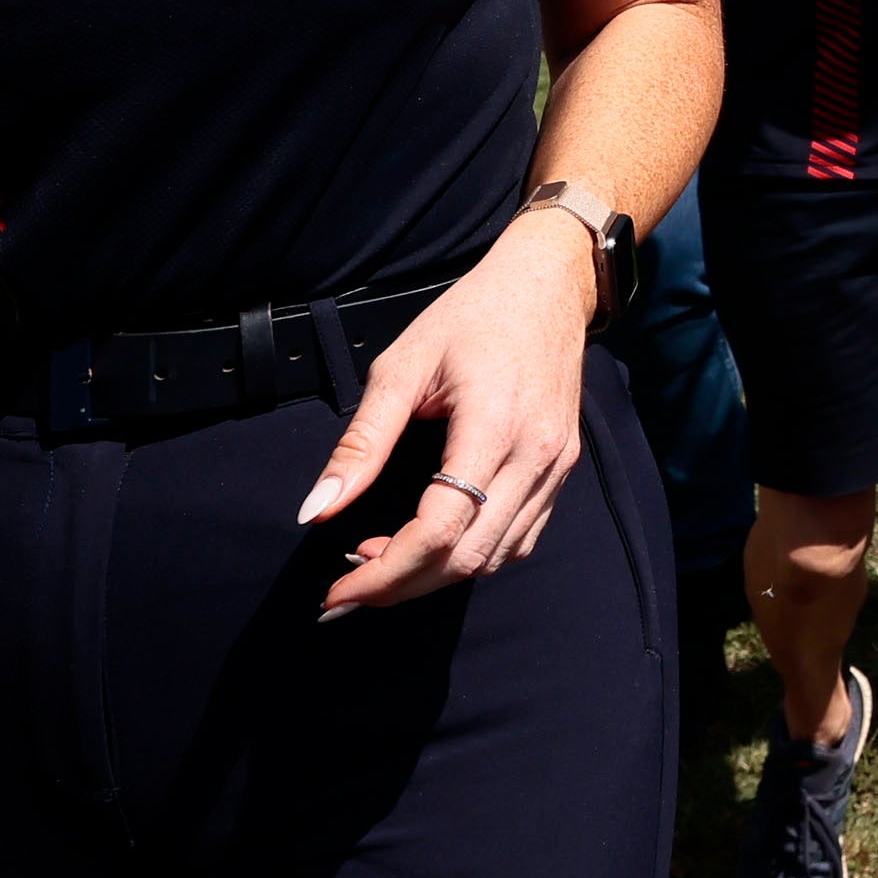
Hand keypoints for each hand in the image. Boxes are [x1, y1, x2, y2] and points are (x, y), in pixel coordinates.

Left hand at [296, 203, 594, 614]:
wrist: (549, 286)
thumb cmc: (471, 316)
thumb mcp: (401, 367)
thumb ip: (360, 444)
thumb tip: (316, 511)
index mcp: (493, 427)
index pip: (440, 531)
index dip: (385, 573)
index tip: (338, 591)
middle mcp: (535, 457)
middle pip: (468, 558)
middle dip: (402, 586)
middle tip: (349, 589)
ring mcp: (555, 467)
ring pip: (496, 557)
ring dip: (436, 576)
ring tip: (383, 563)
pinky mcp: (561, 469)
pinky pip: (519, 538)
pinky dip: (473, 556)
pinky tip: (434, 544)